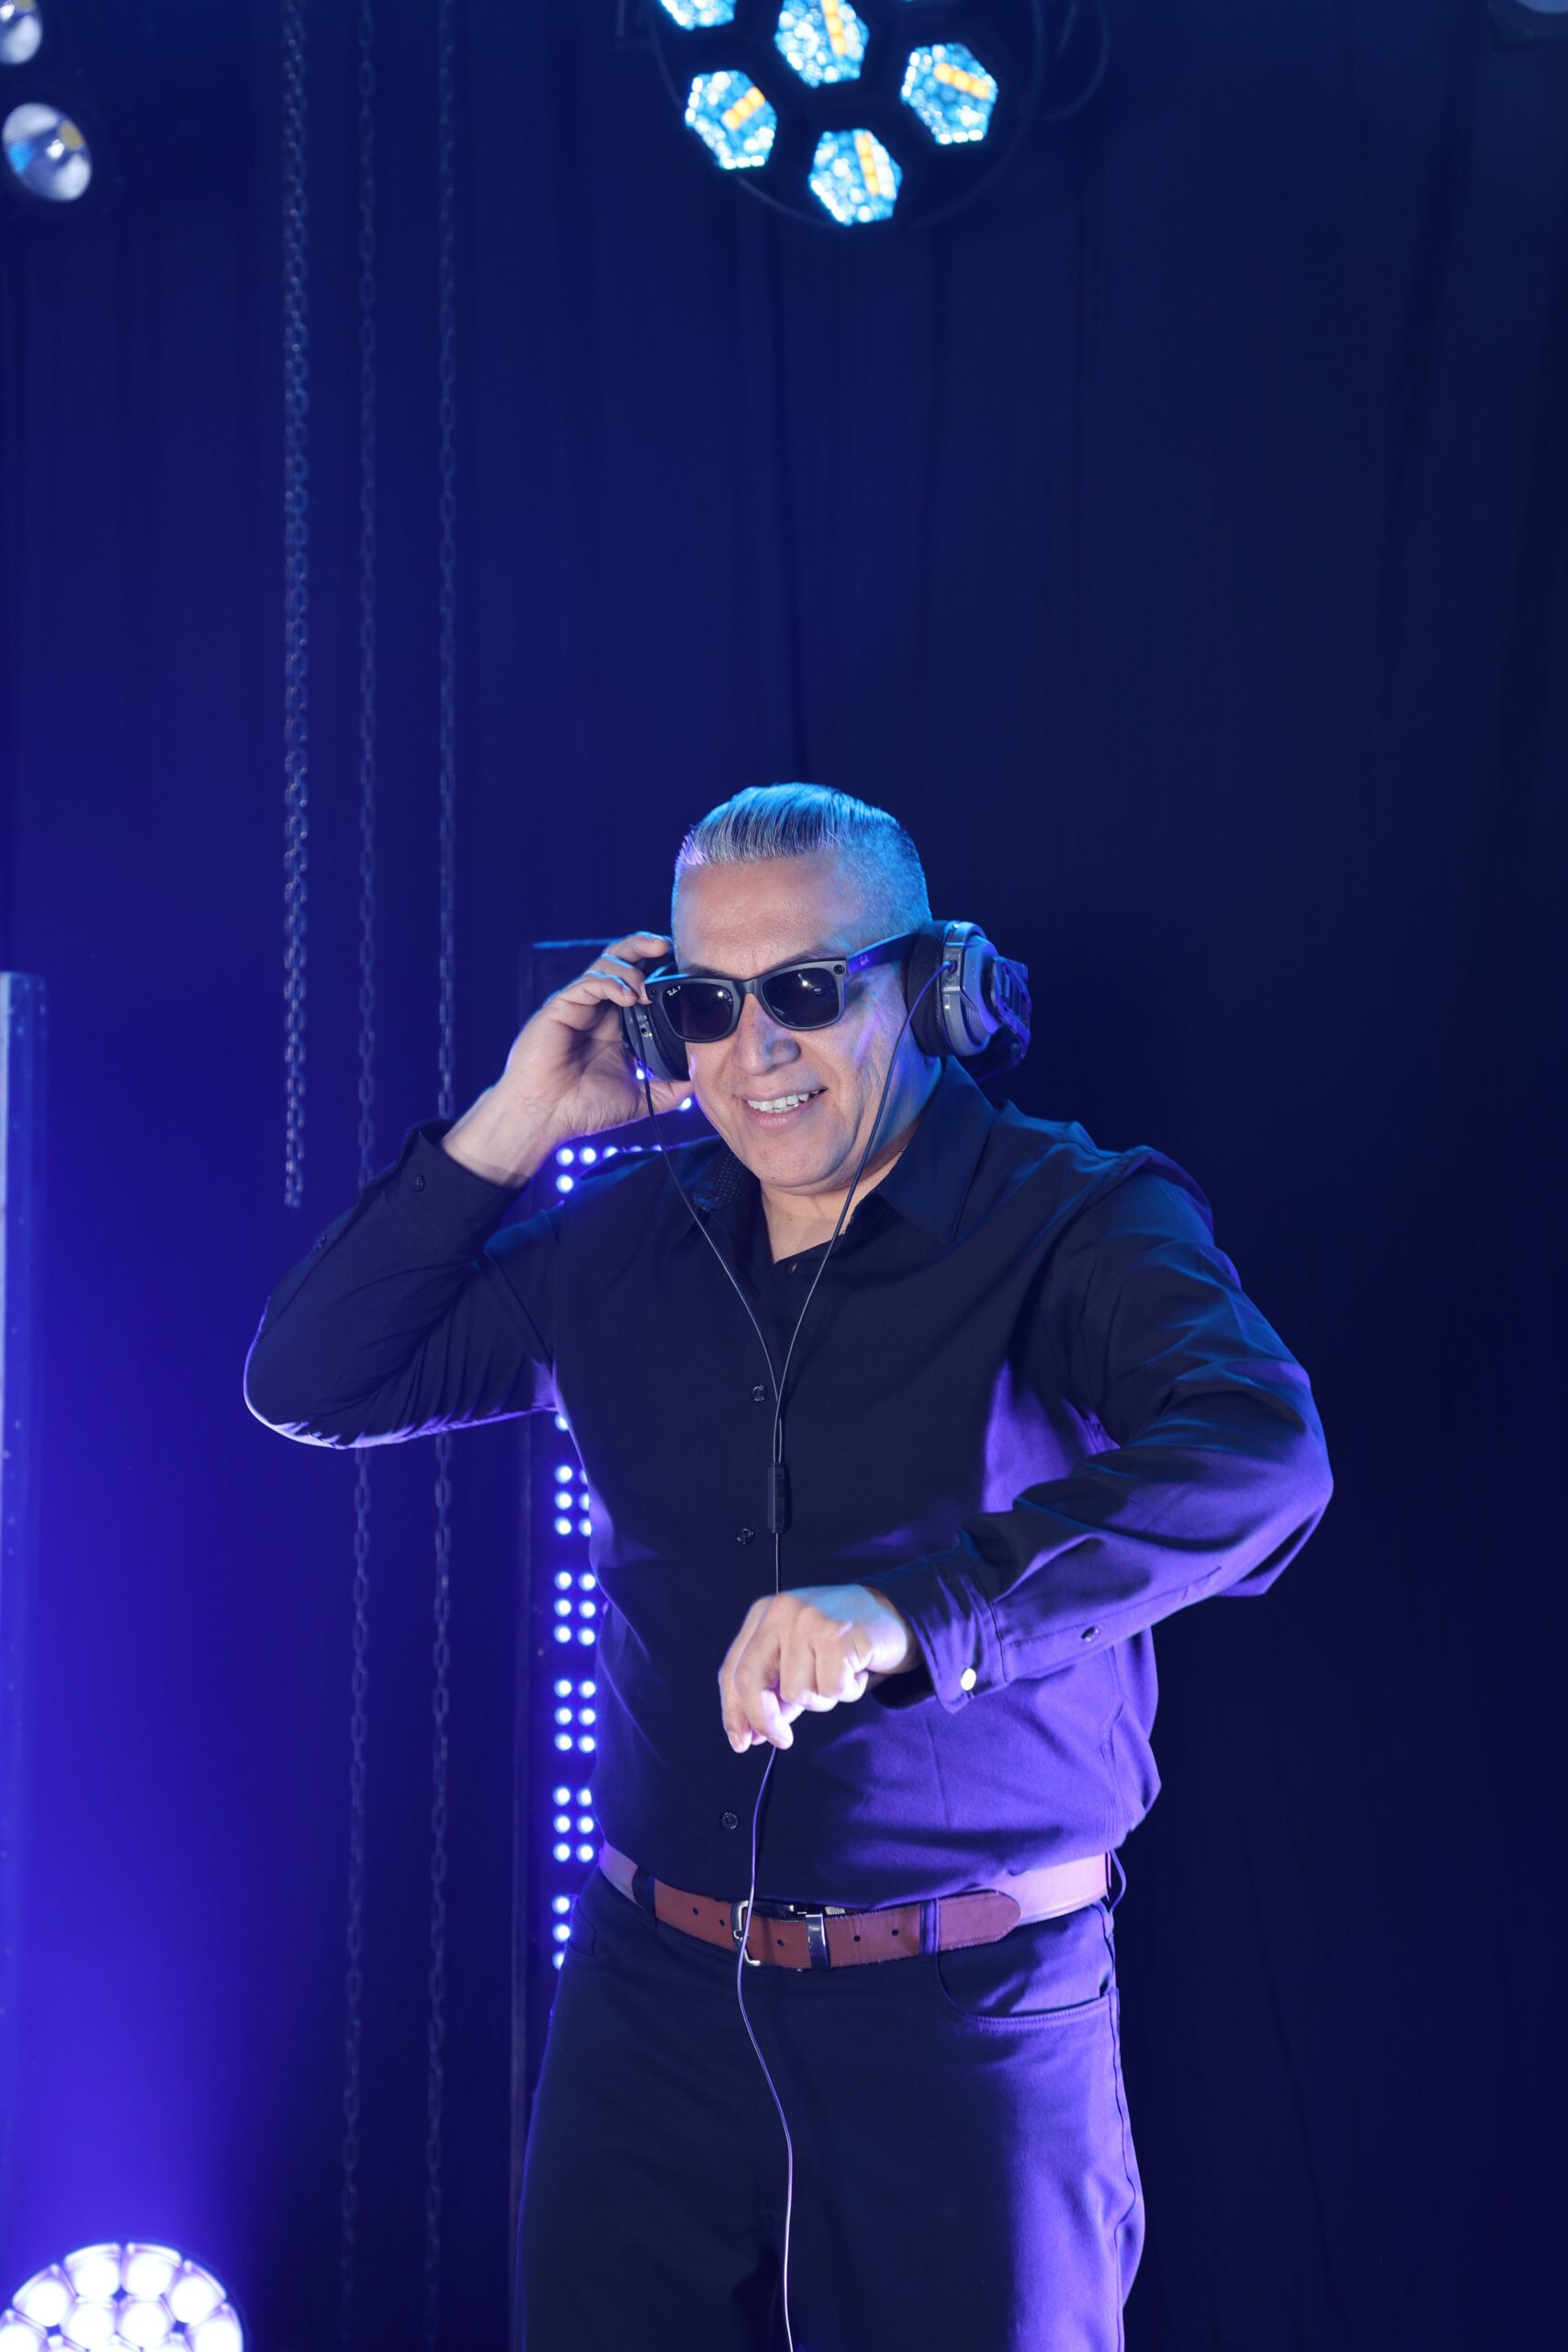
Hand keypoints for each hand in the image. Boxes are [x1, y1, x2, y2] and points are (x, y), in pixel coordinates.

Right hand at [499, 930, 690, 1140]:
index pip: (639, 982)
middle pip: (621, 960)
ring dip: (630, 968)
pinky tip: (629, 997)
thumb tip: (701, 1079)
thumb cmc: (584, 1108)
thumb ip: (671, 1088)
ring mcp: (578, 1005)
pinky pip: (588, 981)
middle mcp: (597, 1009)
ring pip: (604, 963)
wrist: (545, 1118)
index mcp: (615, 1025)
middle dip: (644, 946)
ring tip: (646, 990)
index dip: (659, 970)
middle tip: (668, 945)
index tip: (683, 969)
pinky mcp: (560, 1007)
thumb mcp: (641, 1098)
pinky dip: (611, 982)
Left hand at [718, 1584, 919, 1751]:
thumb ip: (775, 1688)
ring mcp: (808, 1620)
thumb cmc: (845, 1642)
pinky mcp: (837, 1635)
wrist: (899, 1614)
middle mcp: (781, 1611)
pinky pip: (831, 1689)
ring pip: (798, 1693)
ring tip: (842, 1672)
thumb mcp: (800, 1659)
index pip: (733, 1669)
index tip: (741, 1742)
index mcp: (765, 1613)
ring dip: (823, 1697)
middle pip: (751, 1680)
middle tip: (783, 1741)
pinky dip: (848, 1690)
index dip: (734, 1711)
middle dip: (765, 1719)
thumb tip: (753, 1733)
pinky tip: (858, 1668)